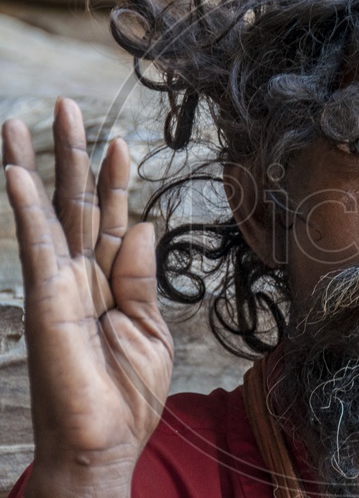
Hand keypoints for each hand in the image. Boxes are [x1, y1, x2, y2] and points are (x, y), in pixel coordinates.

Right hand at [2, 98, 173, 496]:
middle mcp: (83, 274)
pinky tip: (17, 173)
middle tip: (69, 107)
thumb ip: (141, 276)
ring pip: (49, 214)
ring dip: (38, 166)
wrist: (107, 440)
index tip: (123, 142)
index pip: (111, 217)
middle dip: (74, 156)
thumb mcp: (150, 327)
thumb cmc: (129, 392)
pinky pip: (35, 245)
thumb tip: (141, 223)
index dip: (115, 179)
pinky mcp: (44, 299)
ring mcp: (60, 284)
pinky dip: (27, 208)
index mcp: (113, 281)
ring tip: (26, 121)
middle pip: (76, 204)